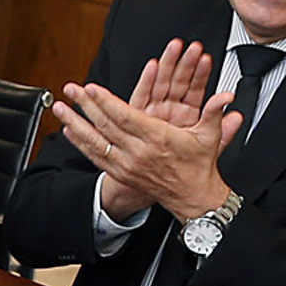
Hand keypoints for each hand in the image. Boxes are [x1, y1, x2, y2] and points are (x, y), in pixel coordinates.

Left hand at [55, 56, 238, 225]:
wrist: (192, 197)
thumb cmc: (198, 165)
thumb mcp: (209, 136)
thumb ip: (214, 112)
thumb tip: (225, 97)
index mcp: (158, 139)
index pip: (125, 118)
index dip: (106, 102)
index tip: (92, 88)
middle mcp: (139, 152)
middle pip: (105, 126)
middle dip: (85, 106)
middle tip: (70, 89)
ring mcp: (127, 164)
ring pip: (95, 141)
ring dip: (75, 123)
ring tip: (60, 108)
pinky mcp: (121, 173)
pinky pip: (95, 157)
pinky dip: (80, 143)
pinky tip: (69, 131)